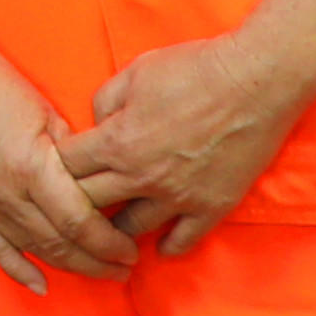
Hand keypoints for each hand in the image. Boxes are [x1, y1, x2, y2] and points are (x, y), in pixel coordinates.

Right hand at [0, 0, 129, 290]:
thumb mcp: (46, 109)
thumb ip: (73, 153)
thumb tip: (101, 182)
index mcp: (33, 167)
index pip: (81, 223)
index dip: (110, 243)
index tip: (130, 250)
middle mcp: (6, 193)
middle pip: (60, 244)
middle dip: (97, 262)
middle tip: (124, 268)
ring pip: (33, 249)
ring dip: (69, 266)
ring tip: (98, 272)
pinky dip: (19, 269)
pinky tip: (40, 285)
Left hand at [70, 23, 315, 258]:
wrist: (256, 82)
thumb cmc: (195, 69)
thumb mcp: (136, 72)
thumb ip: (105, 101)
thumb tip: (96, 124)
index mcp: (117, 142)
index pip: (67, 167)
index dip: (59, 166)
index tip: (62, 168)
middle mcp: (140, 176)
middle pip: (89, 205)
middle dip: (76, 202)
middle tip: (75, 204)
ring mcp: (176, 197)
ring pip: (129, 230)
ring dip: (115, 230)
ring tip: (111, 229)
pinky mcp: (210, 207)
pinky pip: (182, 241)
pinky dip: (167, 246)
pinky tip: (160, 245)